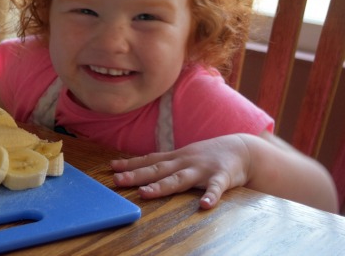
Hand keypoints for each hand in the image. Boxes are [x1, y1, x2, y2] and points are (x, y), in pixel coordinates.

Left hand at [110, 134, 251, 208]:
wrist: (242, 149)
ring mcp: (202, 169)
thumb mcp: (183, 157)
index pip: (149, 160)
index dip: (130, 164)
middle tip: (118, 181)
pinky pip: (216, 188)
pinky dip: (210, 196)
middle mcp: (185, 162)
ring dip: (162, 186)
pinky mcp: (222, 177)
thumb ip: (164, 164)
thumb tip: (139, 169)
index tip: (112, 168)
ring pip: (180, 179)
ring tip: (146, 192)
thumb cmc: (206, 155)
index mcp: (175, 158)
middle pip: (157, 170)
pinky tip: (204, 205)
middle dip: (136, 176)